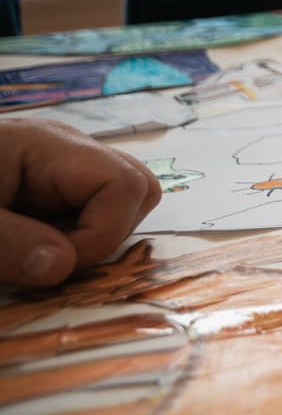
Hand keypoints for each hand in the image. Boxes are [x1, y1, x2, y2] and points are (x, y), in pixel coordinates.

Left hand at [0, 116, 161, 285]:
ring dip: (93, 236)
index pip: (122, 184)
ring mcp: (58, 165)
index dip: (103, 234)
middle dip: (109, 233)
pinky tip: (30, 246)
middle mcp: (64, 149)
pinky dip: (72, 235)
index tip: (54, 267)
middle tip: (52, 260)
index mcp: (46, 147)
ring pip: (120, 199)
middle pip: (136, 185)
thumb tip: (65, 267)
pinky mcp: (47, 184)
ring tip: (40, 254)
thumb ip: (6, 243)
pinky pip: (88, 208)